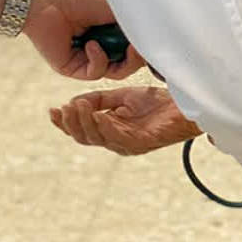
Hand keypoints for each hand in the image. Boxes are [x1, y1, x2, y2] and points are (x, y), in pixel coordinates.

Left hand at [17, 0, 144, 79]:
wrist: (50, 1)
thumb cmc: (81, 0)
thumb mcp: (117, 11)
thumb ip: (135, 26)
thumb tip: (156, 38)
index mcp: (112, 34)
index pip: (135, 50)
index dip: (146, 50)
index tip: (156, 45)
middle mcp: (102, 48)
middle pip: (128, 65)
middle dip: (137, 59)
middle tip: (138, 49)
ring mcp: (88, 60)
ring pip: (115, 73)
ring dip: (121, 61)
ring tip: (122, 47)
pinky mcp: (73, 69)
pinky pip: (94, 73)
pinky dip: (97, 60)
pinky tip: (91, 44)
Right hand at [50, 87, 201, 154]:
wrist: (189, 105)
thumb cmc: (161, 103)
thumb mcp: (125, 97)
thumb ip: (101, 100)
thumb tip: (75, 102)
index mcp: (112, 131)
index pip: (82, 130)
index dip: (65, 123)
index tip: (51, 110)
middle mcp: (118, 141)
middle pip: (86, 137)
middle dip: (71, 123)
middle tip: (62, 109)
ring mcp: (129, 144)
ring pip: (98, 138)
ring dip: (84, 122)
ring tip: (75, 107)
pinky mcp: (142, 143)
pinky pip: (117, 137)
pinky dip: (104, 126)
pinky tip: (96, 115)